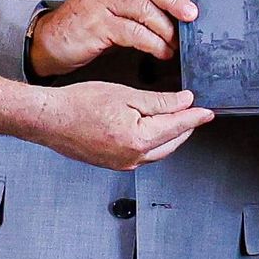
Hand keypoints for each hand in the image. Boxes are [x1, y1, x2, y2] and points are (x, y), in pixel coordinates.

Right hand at [30, 0, 198, 76]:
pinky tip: (161, 51)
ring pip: (144, 10)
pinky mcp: (96, 24)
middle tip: (191, 16)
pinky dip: (153, 44)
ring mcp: (99, 1)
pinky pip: (134, 33)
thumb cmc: (88, 21)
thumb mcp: (112, 0)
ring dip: (166, 29)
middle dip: (175, 1)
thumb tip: (178, 5)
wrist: (53, 40)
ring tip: (175, 42)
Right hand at [36, 84, 214, 169]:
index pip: (178, 126)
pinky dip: (153, 141)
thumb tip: (184, 102)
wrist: (49, 119)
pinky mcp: (114, 163)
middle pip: (171, 142)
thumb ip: (159, 101)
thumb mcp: (125, 95)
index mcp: (138, 139)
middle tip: (196, 111)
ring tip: (177, 117)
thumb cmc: (78, 104)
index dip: (196, 117)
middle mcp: (133, 158)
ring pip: (158, 150)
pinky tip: (152, 128)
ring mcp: (123, 163)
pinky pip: (143, 154)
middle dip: (185, 126)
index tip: (209, 112)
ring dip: (170, 135)